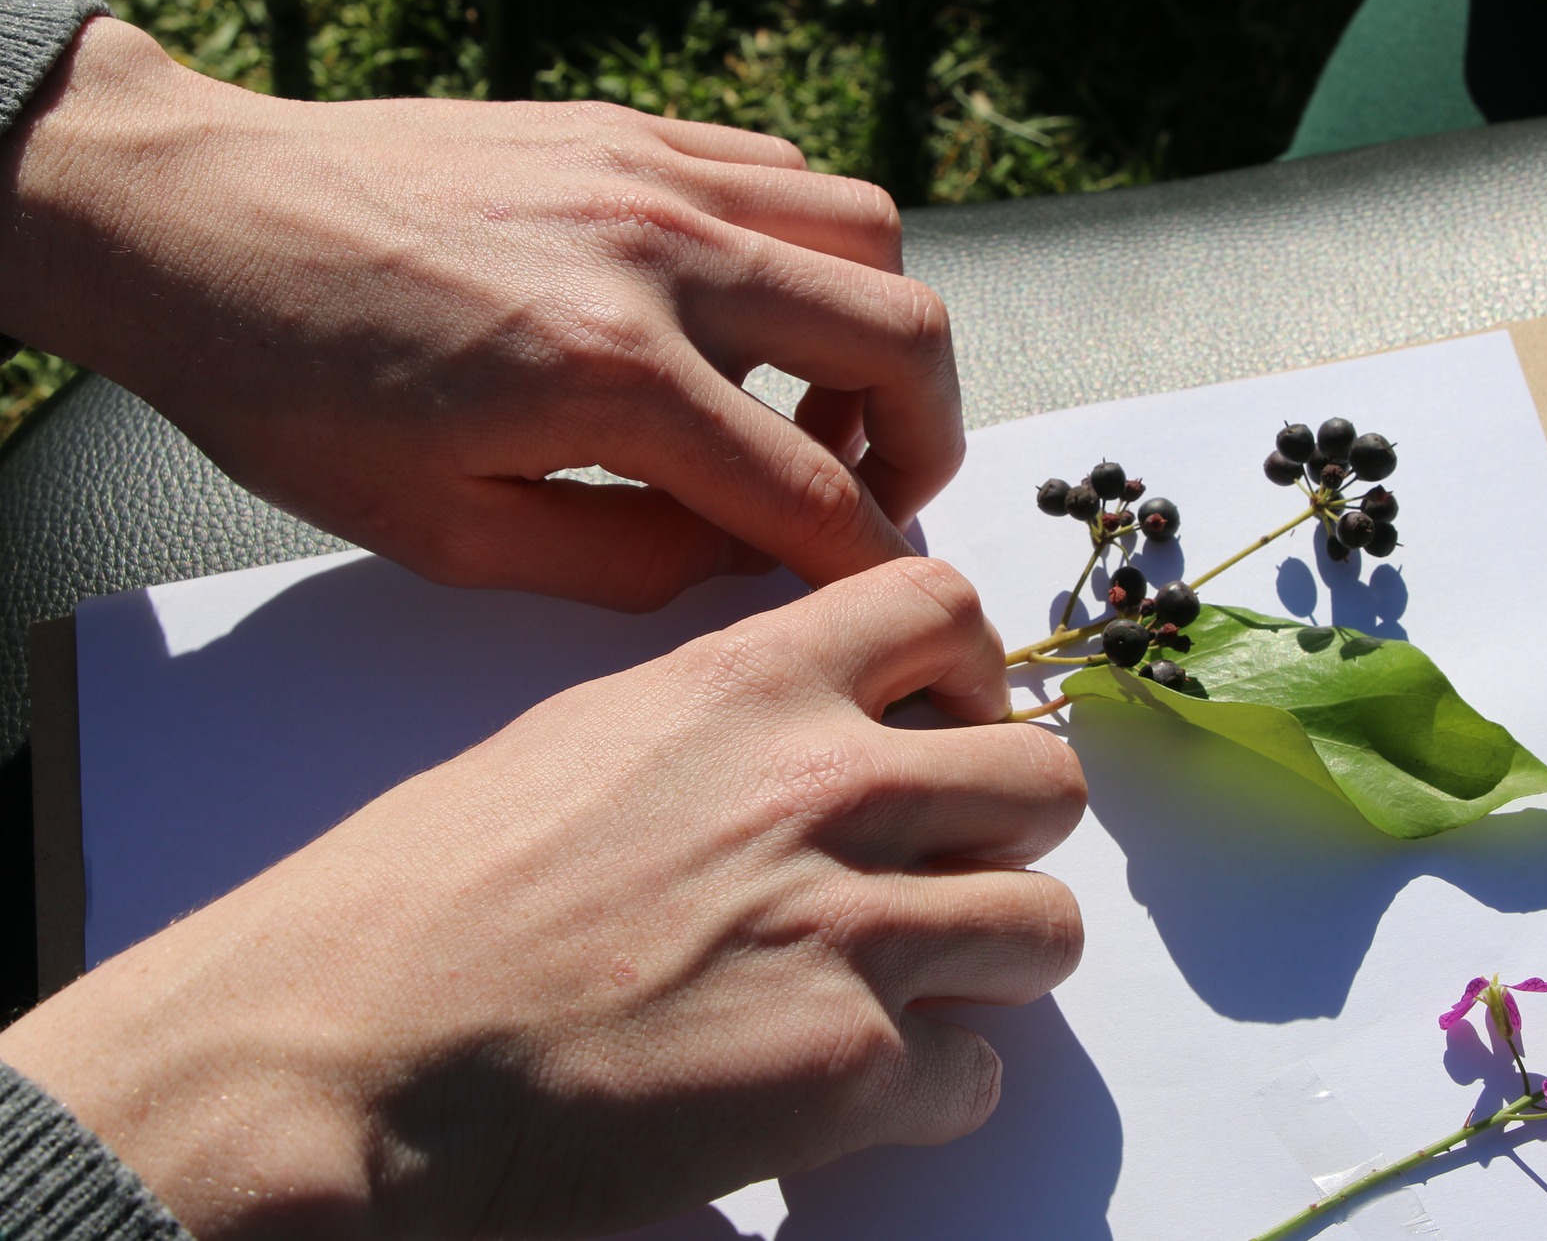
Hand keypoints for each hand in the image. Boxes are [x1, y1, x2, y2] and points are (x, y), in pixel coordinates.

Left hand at [0, 18, 960, 608]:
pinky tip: (751, 305)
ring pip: (867, 233)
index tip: (874, 594)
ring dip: (881, 330)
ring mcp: (650, 175)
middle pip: (899, 336)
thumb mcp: (443, 537)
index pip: (810, 491)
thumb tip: (739, 556)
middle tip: (884, 490)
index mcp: (610, 377)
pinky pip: (782, 172)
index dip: (866, 563)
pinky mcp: (625, 129)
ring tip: (820, 394)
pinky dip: (810, 247)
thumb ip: (624, 563)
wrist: (195, 219)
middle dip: (929, 439)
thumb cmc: (288, 384)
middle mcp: (659, 257)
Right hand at [0, 558, 1084, 1239]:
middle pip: (1044, 778)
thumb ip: (725, 727)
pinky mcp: (848, 1068)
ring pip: (1047, 927)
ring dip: (991, 962)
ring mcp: (850, 927)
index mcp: (750, 686)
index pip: (946, 605)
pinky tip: (851, 1093)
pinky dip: (932, 1090)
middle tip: (944, 870)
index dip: (972, 669)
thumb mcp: (582, 741)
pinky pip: (976, 1074)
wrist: (347, 1051)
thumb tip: (808, 750)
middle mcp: (824, 787)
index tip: (945, 723)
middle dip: (1009, 832)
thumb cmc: (423, 902)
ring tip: (911, 989)